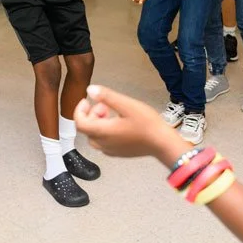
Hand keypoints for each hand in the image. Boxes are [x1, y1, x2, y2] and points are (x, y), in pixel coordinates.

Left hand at [74, 84, 188, 163]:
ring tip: (113, 114)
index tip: (86, 100)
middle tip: (106, 105)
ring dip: (98, 123)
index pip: (80, 122)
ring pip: (94, 136)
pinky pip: (104, 142)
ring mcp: (110, 150)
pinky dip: (105, 131)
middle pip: (87, 128)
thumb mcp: (127, 105)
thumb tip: (90, 90)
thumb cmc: (147, 124)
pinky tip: (119, 124)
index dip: (79, 110)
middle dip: (92, 114)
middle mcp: (103, 144)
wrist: (162, 144)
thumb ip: (107, 97)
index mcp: (102, 132)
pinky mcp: (118, 153)